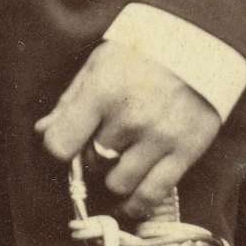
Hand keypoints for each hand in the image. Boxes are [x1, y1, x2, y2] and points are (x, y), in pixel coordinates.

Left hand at [36, 38, 222, 217]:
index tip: (67, 145)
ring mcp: (160, 137)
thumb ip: (70, 99)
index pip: (61, 144)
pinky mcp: (186, 151)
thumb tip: (43, 131)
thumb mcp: (100, 63)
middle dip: (94, 155)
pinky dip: (136, 204)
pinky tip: (129, 202)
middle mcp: (130, 118)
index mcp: (104, 90)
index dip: (60, 148)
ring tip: (123, 159)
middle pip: (93, 162)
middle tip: (106, 141)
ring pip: (119, 183)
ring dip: (115, 177)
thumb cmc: (145, 50)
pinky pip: (152, 194)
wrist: (203, 42)